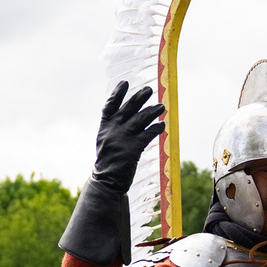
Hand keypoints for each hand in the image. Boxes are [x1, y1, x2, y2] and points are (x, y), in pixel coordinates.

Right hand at [88, 82, 165, 197]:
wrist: (106, 182)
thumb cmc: (108, 163)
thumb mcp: (106, 143)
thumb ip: (114, 130)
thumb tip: (127, 116)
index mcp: (104, 128)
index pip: (109, 107)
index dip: (117, 94)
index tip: (124, 83)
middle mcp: (112, 131)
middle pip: (127, 109)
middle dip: (139, 98)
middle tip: (149, 90)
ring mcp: (122, 140)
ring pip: (139, 120)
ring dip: (152, 112)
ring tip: (161, 106)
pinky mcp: (132, 150)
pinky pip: (147, 135)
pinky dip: (155, 129)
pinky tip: (161, 126)